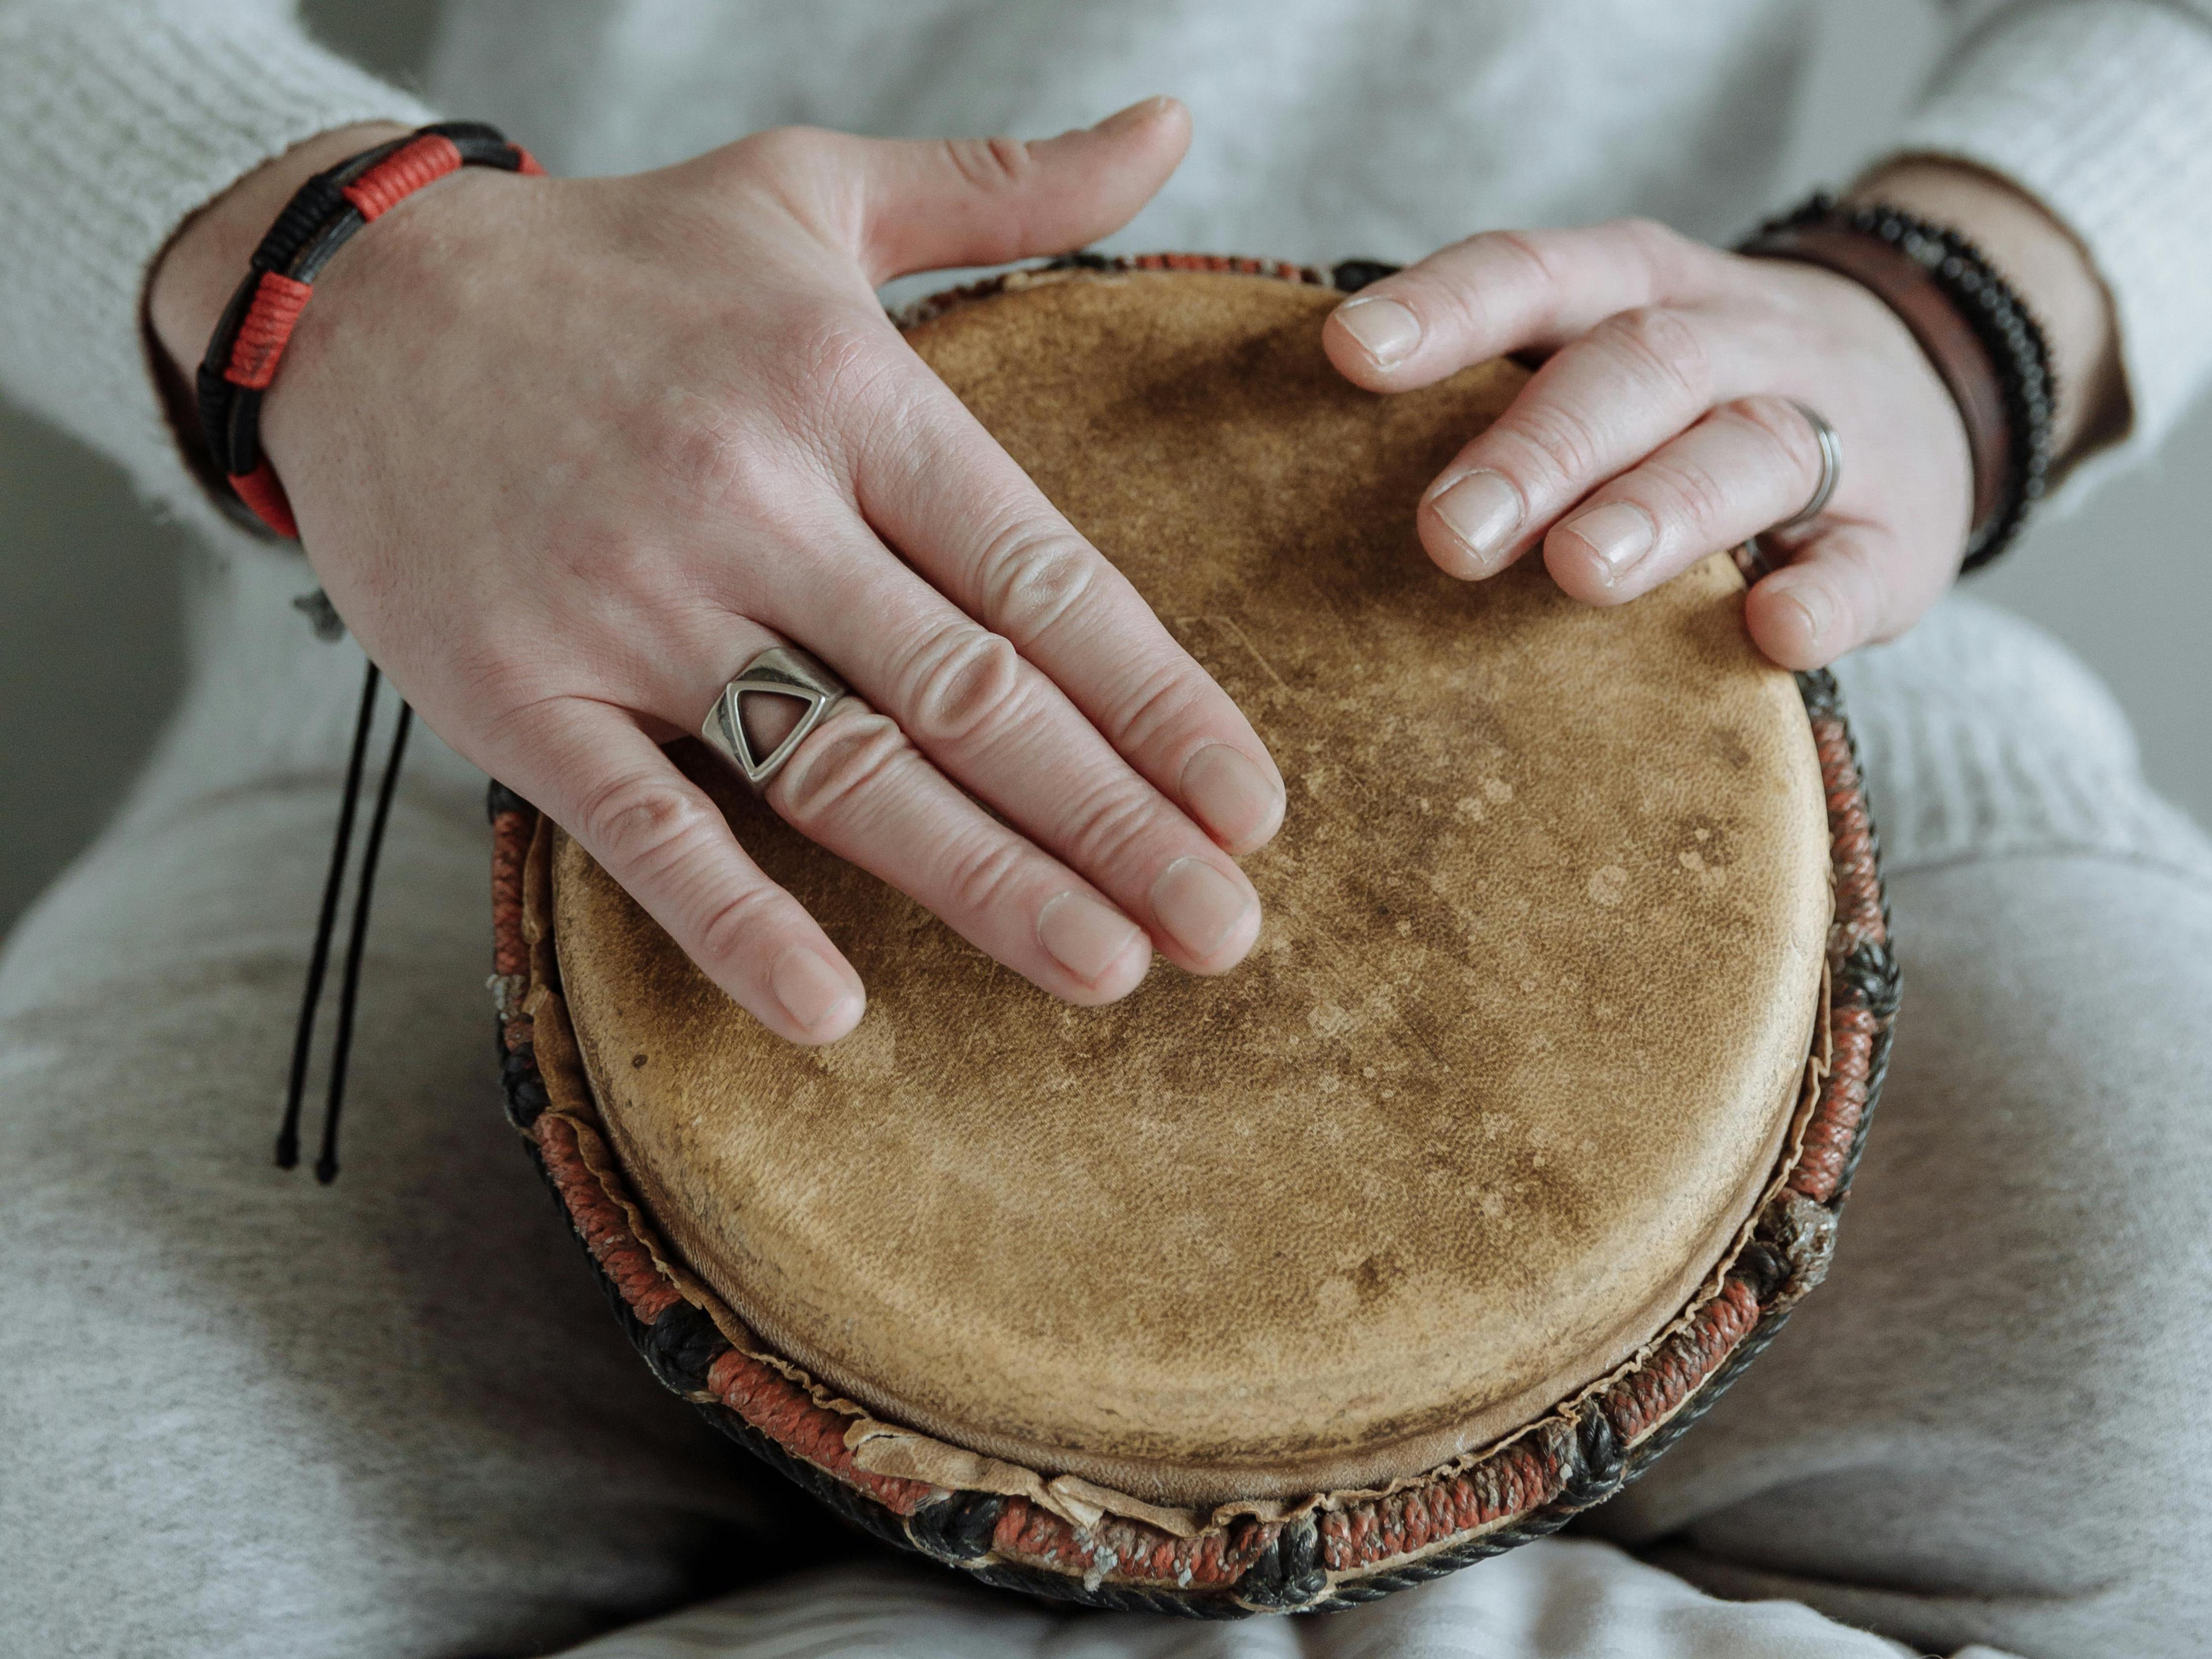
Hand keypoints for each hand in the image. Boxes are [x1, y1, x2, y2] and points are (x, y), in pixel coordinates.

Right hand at [150, 99, 1284, 1043]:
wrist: (351, 302)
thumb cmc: (616, 264)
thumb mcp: (810, 188)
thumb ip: (1004, 185)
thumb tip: (1172, 126)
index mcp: (841, 390)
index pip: (1041, 572)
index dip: (1159, 700)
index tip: (1250, 803)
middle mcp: (748, 499)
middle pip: (971, 695)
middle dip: (1115, 822)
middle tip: (1227, 929)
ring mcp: (629, 606)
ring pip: (840, 771)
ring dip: (986, 885)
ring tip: (1111, 968)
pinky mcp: (516, 693)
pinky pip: (645, 828)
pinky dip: (736, 923)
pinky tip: (835, 1012)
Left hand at [1320, 169, 2119, 669]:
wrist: (1923, 385)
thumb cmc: (1697, 395)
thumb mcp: (1610, 343)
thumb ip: (1499, 382)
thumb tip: (1308, 452)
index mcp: (1642, 290)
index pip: (1538, 275)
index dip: (1448, 307)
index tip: (1351, 352)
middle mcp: (1738, 342)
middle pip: (1639, 370)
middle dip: (1540, 448)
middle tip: (1449, 533)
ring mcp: (1833, 434)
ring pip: (1749, 452)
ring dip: (1661, 509)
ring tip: (1580, 567)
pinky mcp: (1897, 537)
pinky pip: (1864, 567)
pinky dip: (1821, 598)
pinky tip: (1771, 632)